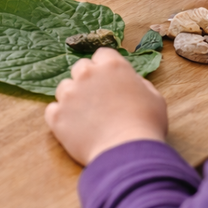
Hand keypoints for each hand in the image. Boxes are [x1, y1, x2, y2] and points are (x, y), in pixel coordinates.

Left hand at [46, 48, 167, 165]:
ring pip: (64, 88)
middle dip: (87, 80)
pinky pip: (52, 110)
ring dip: (72, 98)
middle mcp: (87, 74)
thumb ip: (138, 84)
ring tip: (86, 117)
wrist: (127, 152)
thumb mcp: (154, 98)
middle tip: (97, 99)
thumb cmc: (145, 125)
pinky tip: (74, 127)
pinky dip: (60, 117)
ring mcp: (69, 94)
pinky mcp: (56, 114)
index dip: (105, 67)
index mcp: (112, 66)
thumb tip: (131, 82)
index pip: (102, 54)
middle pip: (80, 68)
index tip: (109, 79)